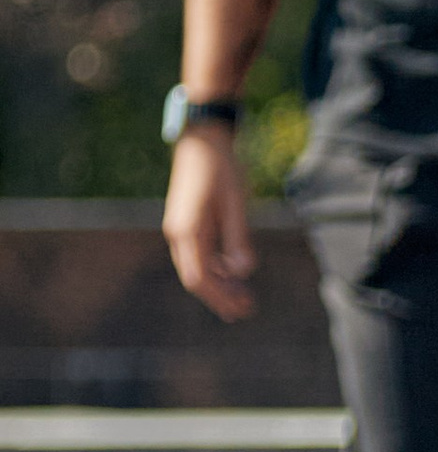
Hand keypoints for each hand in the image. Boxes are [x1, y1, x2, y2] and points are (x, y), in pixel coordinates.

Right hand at [163, 127, 257, 322]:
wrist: (202, 140)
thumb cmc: (222, 168)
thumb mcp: (236, 202)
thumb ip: (238, 238)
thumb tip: (242, 272)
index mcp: (187, 231)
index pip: (200, 277)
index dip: (221, 297)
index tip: (242, 309)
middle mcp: (177, 233)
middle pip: (196, 278)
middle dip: (220, 297)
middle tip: (246, 310)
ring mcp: (179, 228)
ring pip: (196, 267)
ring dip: (219, 284)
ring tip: (243, 297)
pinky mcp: (186, 223)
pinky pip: (197, 254)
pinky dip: (215, 268)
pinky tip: (233, 273)